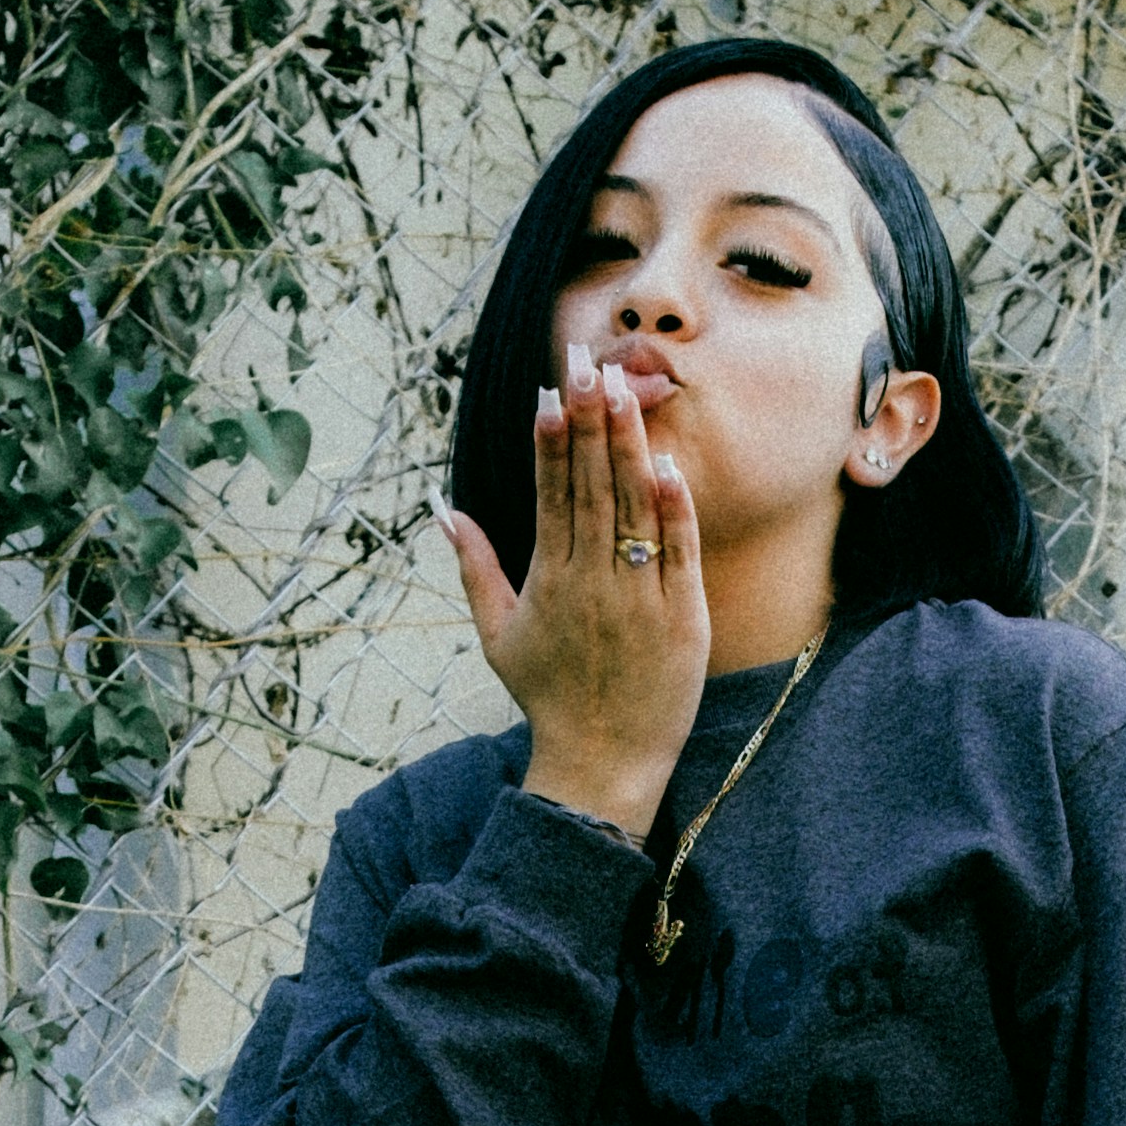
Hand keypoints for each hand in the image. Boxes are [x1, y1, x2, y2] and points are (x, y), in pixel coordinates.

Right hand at [444, 361, 709, 838]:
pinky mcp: (680, 617)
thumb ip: (475, 569)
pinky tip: (667, 464)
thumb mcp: (498, 635)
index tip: (549, 392)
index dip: (551, 441)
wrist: (601, 762)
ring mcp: (637, 597)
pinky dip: (673, 509)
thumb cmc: (547, 697)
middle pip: (589, 487)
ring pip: (632, 509)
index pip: (550, 495)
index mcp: (548, 580)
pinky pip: (678, 552)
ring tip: (626, 390)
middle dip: (588, 421)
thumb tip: (444, 514)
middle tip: (587, 362)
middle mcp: (591, 581)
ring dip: (627, 448)